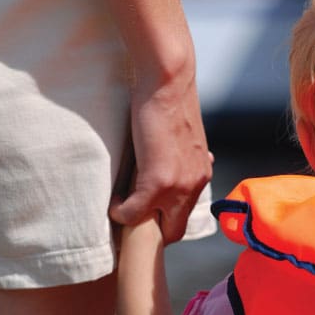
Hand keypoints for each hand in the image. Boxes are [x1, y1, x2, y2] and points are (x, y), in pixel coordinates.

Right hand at [110, 70, 211, 243]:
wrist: (169, 83)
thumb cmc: (170, 100)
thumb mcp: (182, 135)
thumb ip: (181, 156)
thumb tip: (174, 161)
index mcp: (201, 174)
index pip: (185, 214)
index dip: (164, 217)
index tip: (147, 211)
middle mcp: (194, 185)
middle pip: (174, 231)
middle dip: (152, 231)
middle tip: (131, 216)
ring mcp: (178, 187)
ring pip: (154, 228)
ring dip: (135, 221)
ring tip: (121, 205)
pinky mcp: (158, 183)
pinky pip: (133, 214)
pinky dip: (120, 212)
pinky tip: (114, 199)